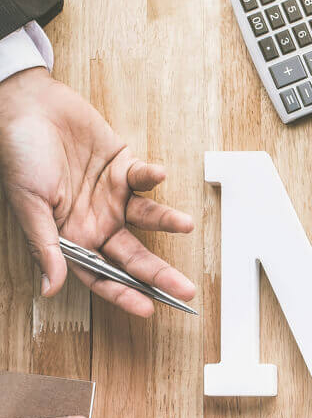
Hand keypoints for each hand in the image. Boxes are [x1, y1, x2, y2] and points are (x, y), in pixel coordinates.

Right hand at [0, 67, 194, 316]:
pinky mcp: (123, 166)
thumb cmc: (19, 156)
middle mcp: (95, 220)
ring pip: (147, 218)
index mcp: (71, 236)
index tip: (148, 309)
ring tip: (185, 224)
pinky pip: (143, 178)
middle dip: (158, 274)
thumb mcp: (29, 205)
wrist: (26, 108)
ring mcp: (111, 195)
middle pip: (132, 255)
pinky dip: (152, 177)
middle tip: (186, 290)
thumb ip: (46, 245)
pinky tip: (157, 175)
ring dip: (166, 221)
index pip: (102, 275)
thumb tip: (51, 288)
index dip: (123, 293)